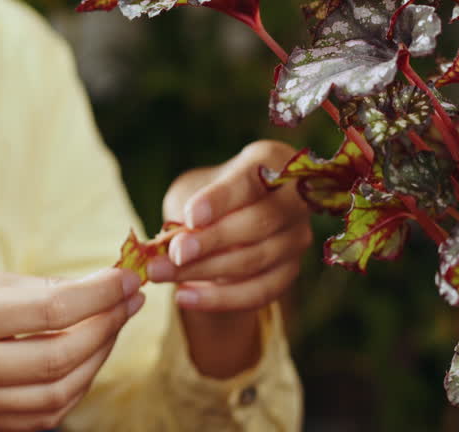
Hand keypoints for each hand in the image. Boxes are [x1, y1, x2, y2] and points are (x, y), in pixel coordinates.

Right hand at [0, 266, 143, 431]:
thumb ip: (28, 287)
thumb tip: (92, 286)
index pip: (50, 310)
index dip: (100, 293)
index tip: (125, 277)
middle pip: (60, 356)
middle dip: (107, 325)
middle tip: (127, 299)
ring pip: (58, 393)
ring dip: (98, 357)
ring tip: (111, 324)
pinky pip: (42, 415)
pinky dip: (74, 385)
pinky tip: (85, 356)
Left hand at [149, 140, 310, 312]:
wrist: (225, 222)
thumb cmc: (207, 196)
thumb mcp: (193, 189)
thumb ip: (187, 208)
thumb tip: (174, 243)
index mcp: (270, 160)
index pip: (248, 181)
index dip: (220, 200)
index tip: (191, 216)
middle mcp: (294, 198)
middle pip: (260, 222)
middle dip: (212, 240)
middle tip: (174, 253)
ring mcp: (296, 237)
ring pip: (256, 260)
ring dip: (205, 271)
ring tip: (162, 274)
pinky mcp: (290, 271)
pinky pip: (259, 292)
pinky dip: (220, 299)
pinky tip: (184, 296)